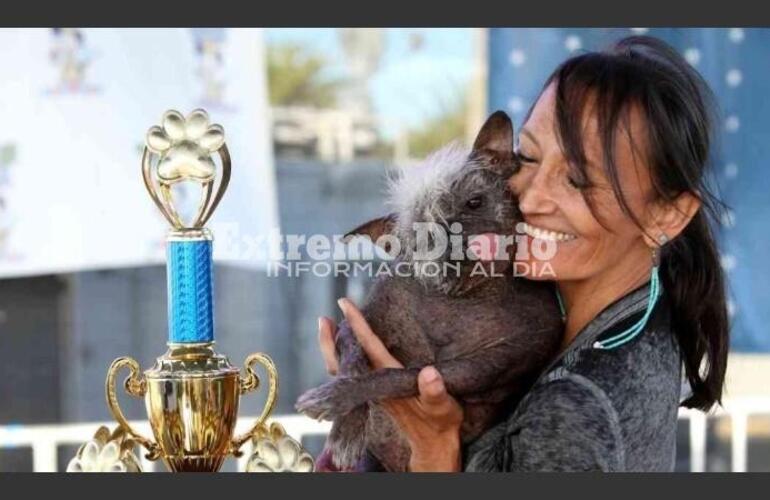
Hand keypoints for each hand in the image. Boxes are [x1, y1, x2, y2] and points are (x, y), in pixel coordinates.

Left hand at [317, 298, 463, 471]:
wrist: (432, 445)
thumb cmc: (439, 423)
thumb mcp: (443, 408)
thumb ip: (435, 392)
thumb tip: (428, 373)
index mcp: (389, 381)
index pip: (369, 347)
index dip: (357, 325)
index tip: (345, 304)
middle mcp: (375, 385)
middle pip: (343, 362)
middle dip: (330, 340)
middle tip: (323, 318)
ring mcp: (372, 390)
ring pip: (343, 368)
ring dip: (333, 347)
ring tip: (329, 326)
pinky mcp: (375, 393)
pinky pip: (351, 373)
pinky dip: (343, 357)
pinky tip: (348, 347)